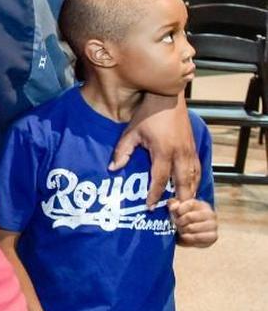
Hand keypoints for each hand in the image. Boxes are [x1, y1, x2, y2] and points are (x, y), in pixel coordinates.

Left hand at [110, 92, 199, 207]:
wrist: (168, 97)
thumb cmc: (147, 113)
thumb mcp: (131, 131)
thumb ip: (122, 151)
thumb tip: (113, 169)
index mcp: (163, 151)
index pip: (160, 179)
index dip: (155, 194)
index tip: (149, 206)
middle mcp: (180, 153)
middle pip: (183, 183)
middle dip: (179, 199)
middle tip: (173, 213)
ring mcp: (189, 150)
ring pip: (193, 177)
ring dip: (189, 192)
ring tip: (183, 205)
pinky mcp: (194, 146)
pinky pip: (197, 168)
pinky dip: (195, 180)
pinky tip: (191, 188)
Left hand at [169, 198, 216, 246]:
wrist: (187, 234)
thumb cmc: (182, 218)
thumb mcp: (176, 208)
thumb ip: (173, 203)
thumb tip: (174, 206)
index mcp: (201, 204)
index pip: (190, 204)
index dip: (179, 209)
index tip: (176, 213)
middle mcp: (210, 213)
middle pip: (189, 217)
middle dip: (179, 222)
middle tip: (176, 224)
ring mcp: (213, 225)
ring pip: (192, 228)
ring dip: (183, 230)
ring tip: (181, 230)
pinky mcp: (213, 236)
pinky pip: (198, 238)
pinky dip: (189, 238)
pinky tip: (185, 236)